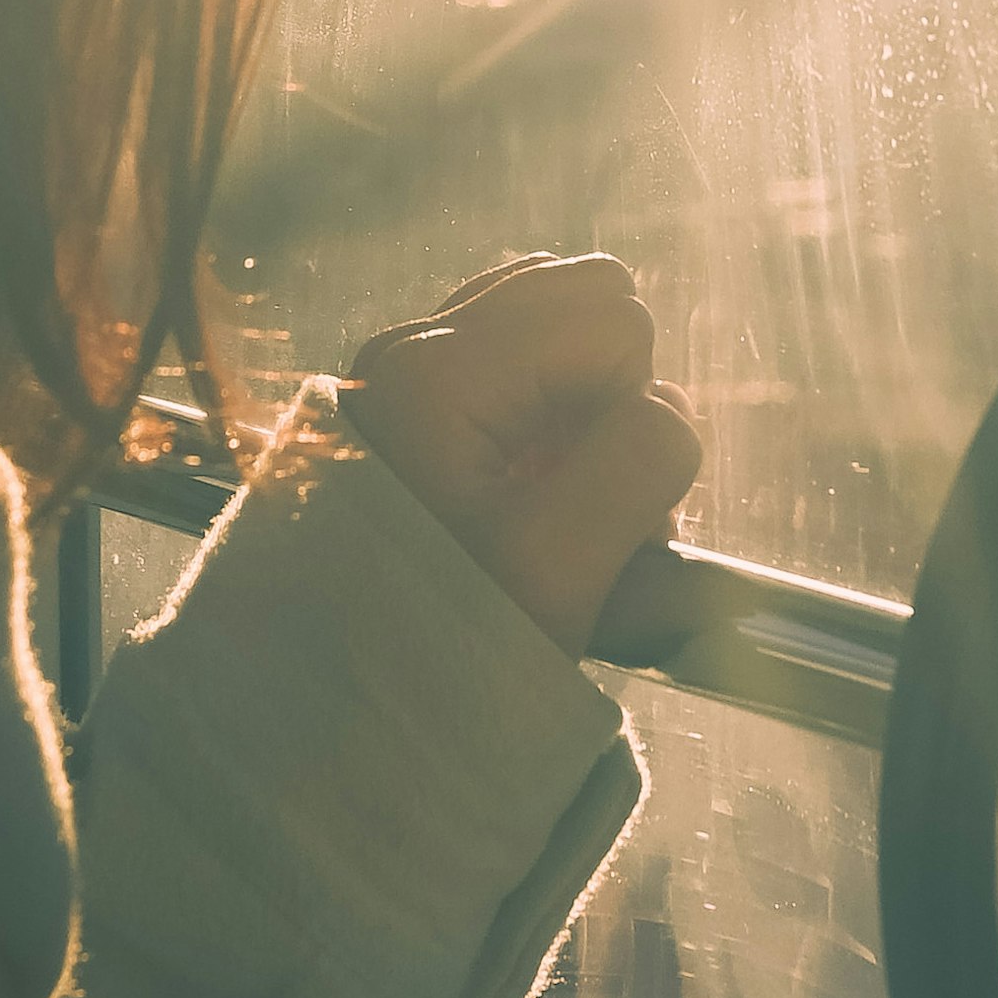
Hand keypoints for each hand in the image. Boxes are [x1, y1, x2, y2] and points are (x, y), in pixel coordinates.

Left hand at [341, 254, 701, 659]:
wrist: (331, 700)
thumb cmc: (439, 641)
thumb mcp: (557, 573)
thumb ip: (635, 468)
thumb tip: (667, 407)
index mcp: (438, 370)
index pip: (615, 319)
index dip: (634, 411)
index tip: (592, 504)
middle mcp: (413, 344)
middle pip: (587, 297)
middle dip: (612, 394)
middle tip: (581, 495)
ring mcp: (410, 362)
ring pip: (558, 321)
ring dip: (583, 405)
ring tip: (553, 498)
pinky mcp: (417, 390)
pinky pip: (521, 355)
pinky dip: (546, 411)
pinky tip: (526, 490)